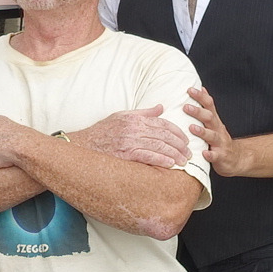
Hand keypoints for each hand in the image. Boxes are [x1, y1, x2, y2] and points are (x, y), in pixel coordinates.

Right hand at [77, 106, 191, 170]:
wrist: (83, 145)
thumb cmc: (102, 132)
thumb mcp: (121, 116)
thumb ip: (143, 113)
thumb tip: (161, 107)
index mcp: (134, 118)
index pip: (162, 123)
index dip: (176, 132)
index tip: (185, 140)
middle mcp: (133, 128)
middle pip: (163, 135)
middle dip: (179, 144)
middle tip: (188, 153)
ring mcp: (129, 141)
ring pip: (158, 146)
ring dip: (174, 154)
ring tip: (183, 161)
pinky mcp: (125, 154)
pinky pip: (147, 156)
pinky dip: (160, 160)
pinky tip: (170, 164)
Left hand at [177, 89, 250, 175]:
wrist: (237, 159)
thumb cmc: (220, 139)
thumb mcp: (214, 122)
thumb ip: (207, 108)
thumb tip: (201, 89)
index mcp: (214, 121)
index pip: (209, 105)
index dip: (200, 97)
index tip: (190, 89)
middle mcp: (218, 130)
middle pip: (209, 118)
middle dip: (198, 112)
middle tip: (186, 107)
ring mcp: (220, 143)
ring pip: (212, 136)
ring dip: (202, 131)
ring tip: (192, 127)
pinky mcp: (221, 157)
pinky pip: (215, 156)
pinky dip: (210, 154)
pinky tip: (204, 153)